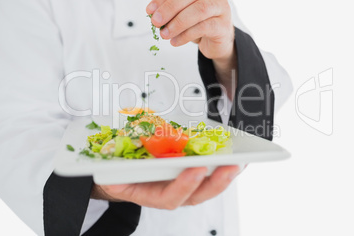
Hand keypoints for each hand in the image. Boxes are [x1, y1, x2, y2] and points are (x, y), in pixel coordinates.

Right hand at [93, 166, 239, 209]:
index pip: (170, 196)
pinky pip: (210, 174)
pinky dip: (224, 166)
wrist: (118, 176)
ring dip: (225, 174)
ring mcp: (182, 185)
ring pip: (207, 186)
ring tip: (240, 160)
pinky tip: (236, 157)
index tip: (196, 169)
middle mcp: (170, 192)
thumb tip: (114, 173)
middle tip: (231, 166)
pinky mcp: (190, 175)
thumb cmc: (118, 175)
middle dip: (216, 181)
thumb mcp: (113, 174)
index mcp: (151, 194)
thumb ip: (115, 175)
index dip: (184, 185)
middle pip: (198, 194)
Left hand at [146, 0, 234, 61]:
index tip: (150, 10)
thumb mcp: (185, 16)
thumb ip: (172, 13)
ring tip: (165, 34)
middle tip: (156, 22)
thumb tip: (154, 16)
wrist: (219, 43)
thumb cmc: (201, 26)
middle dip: (171, 7)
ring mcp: (222, 8)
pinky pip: (204, 27)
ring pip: (200, 10)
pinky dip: (186, 35)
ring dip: (178, 23)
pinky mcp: (223, 26)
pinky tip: (176, 41)